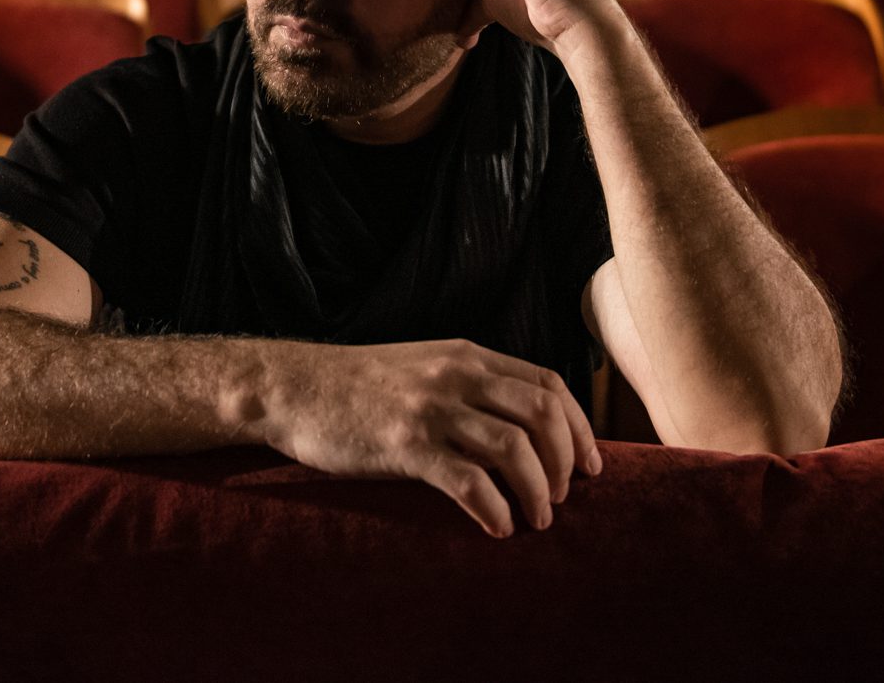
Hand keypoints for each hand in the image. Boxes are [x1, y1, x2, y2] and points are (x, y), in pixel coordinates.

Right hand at [261, 338, 603, 537]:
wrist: (294, 387)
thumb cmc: (359, 387)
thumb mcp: (424, 368)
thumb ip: (469, 386)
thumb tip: (520, 429)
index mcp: (467, 356)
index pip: (548, 384)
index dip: (579, 428)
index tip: (589, 466)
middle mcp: (456, 376)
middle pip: (542, 413)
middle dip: (565, 462)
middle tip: (562, 498)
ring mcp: (431, 409)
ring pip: (514, 448)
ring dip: (537, 491)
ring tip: (535, 519)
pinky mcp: (404, 444)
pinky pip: (468, 481)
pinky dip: (494, 508)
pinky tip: (497, 527)